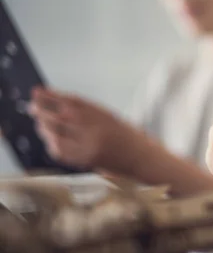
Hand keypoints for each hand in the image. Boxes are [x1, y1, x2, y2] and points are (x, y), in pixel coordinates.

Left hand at [28, 87, 143, 171]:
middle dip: (42, 111)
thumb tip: (55, 102)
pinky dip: (51, 144)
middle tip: (31, 107)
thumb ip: (84, 110)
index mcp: (101, 115)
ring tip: (40, 123)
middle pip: (60, 118)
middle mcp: (95, 130)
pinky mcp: (86, 160)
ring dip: (44, 128)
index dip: (51, 95)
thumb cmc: (123, 135)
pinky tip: (50, 140)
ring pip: (56, 135)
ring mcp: (89, 146)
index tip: (37, 91)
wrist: (140, 156)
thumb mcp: (107, 116)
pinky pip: (61, 152)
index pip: (70, 102)